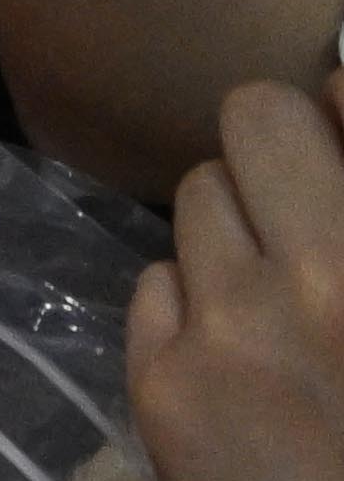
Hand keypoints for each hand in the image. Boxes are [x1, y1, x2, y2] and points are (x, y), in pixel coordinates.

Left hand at [140, 83, 343, 480]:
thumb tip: (334, 85)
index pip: (329, 97)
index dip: (336, 114)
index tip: (339, 148)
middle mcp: (322, 276)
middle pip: (250, 123)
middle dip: (278, 158)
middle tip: (310, 222)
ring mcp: (236, 334)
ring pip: (195, 203)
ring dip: (235, 236)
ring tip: (286, 309)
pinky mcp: (168, 395)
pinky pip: (155, 288)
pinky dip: (194, 309)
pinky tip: (245, 365)